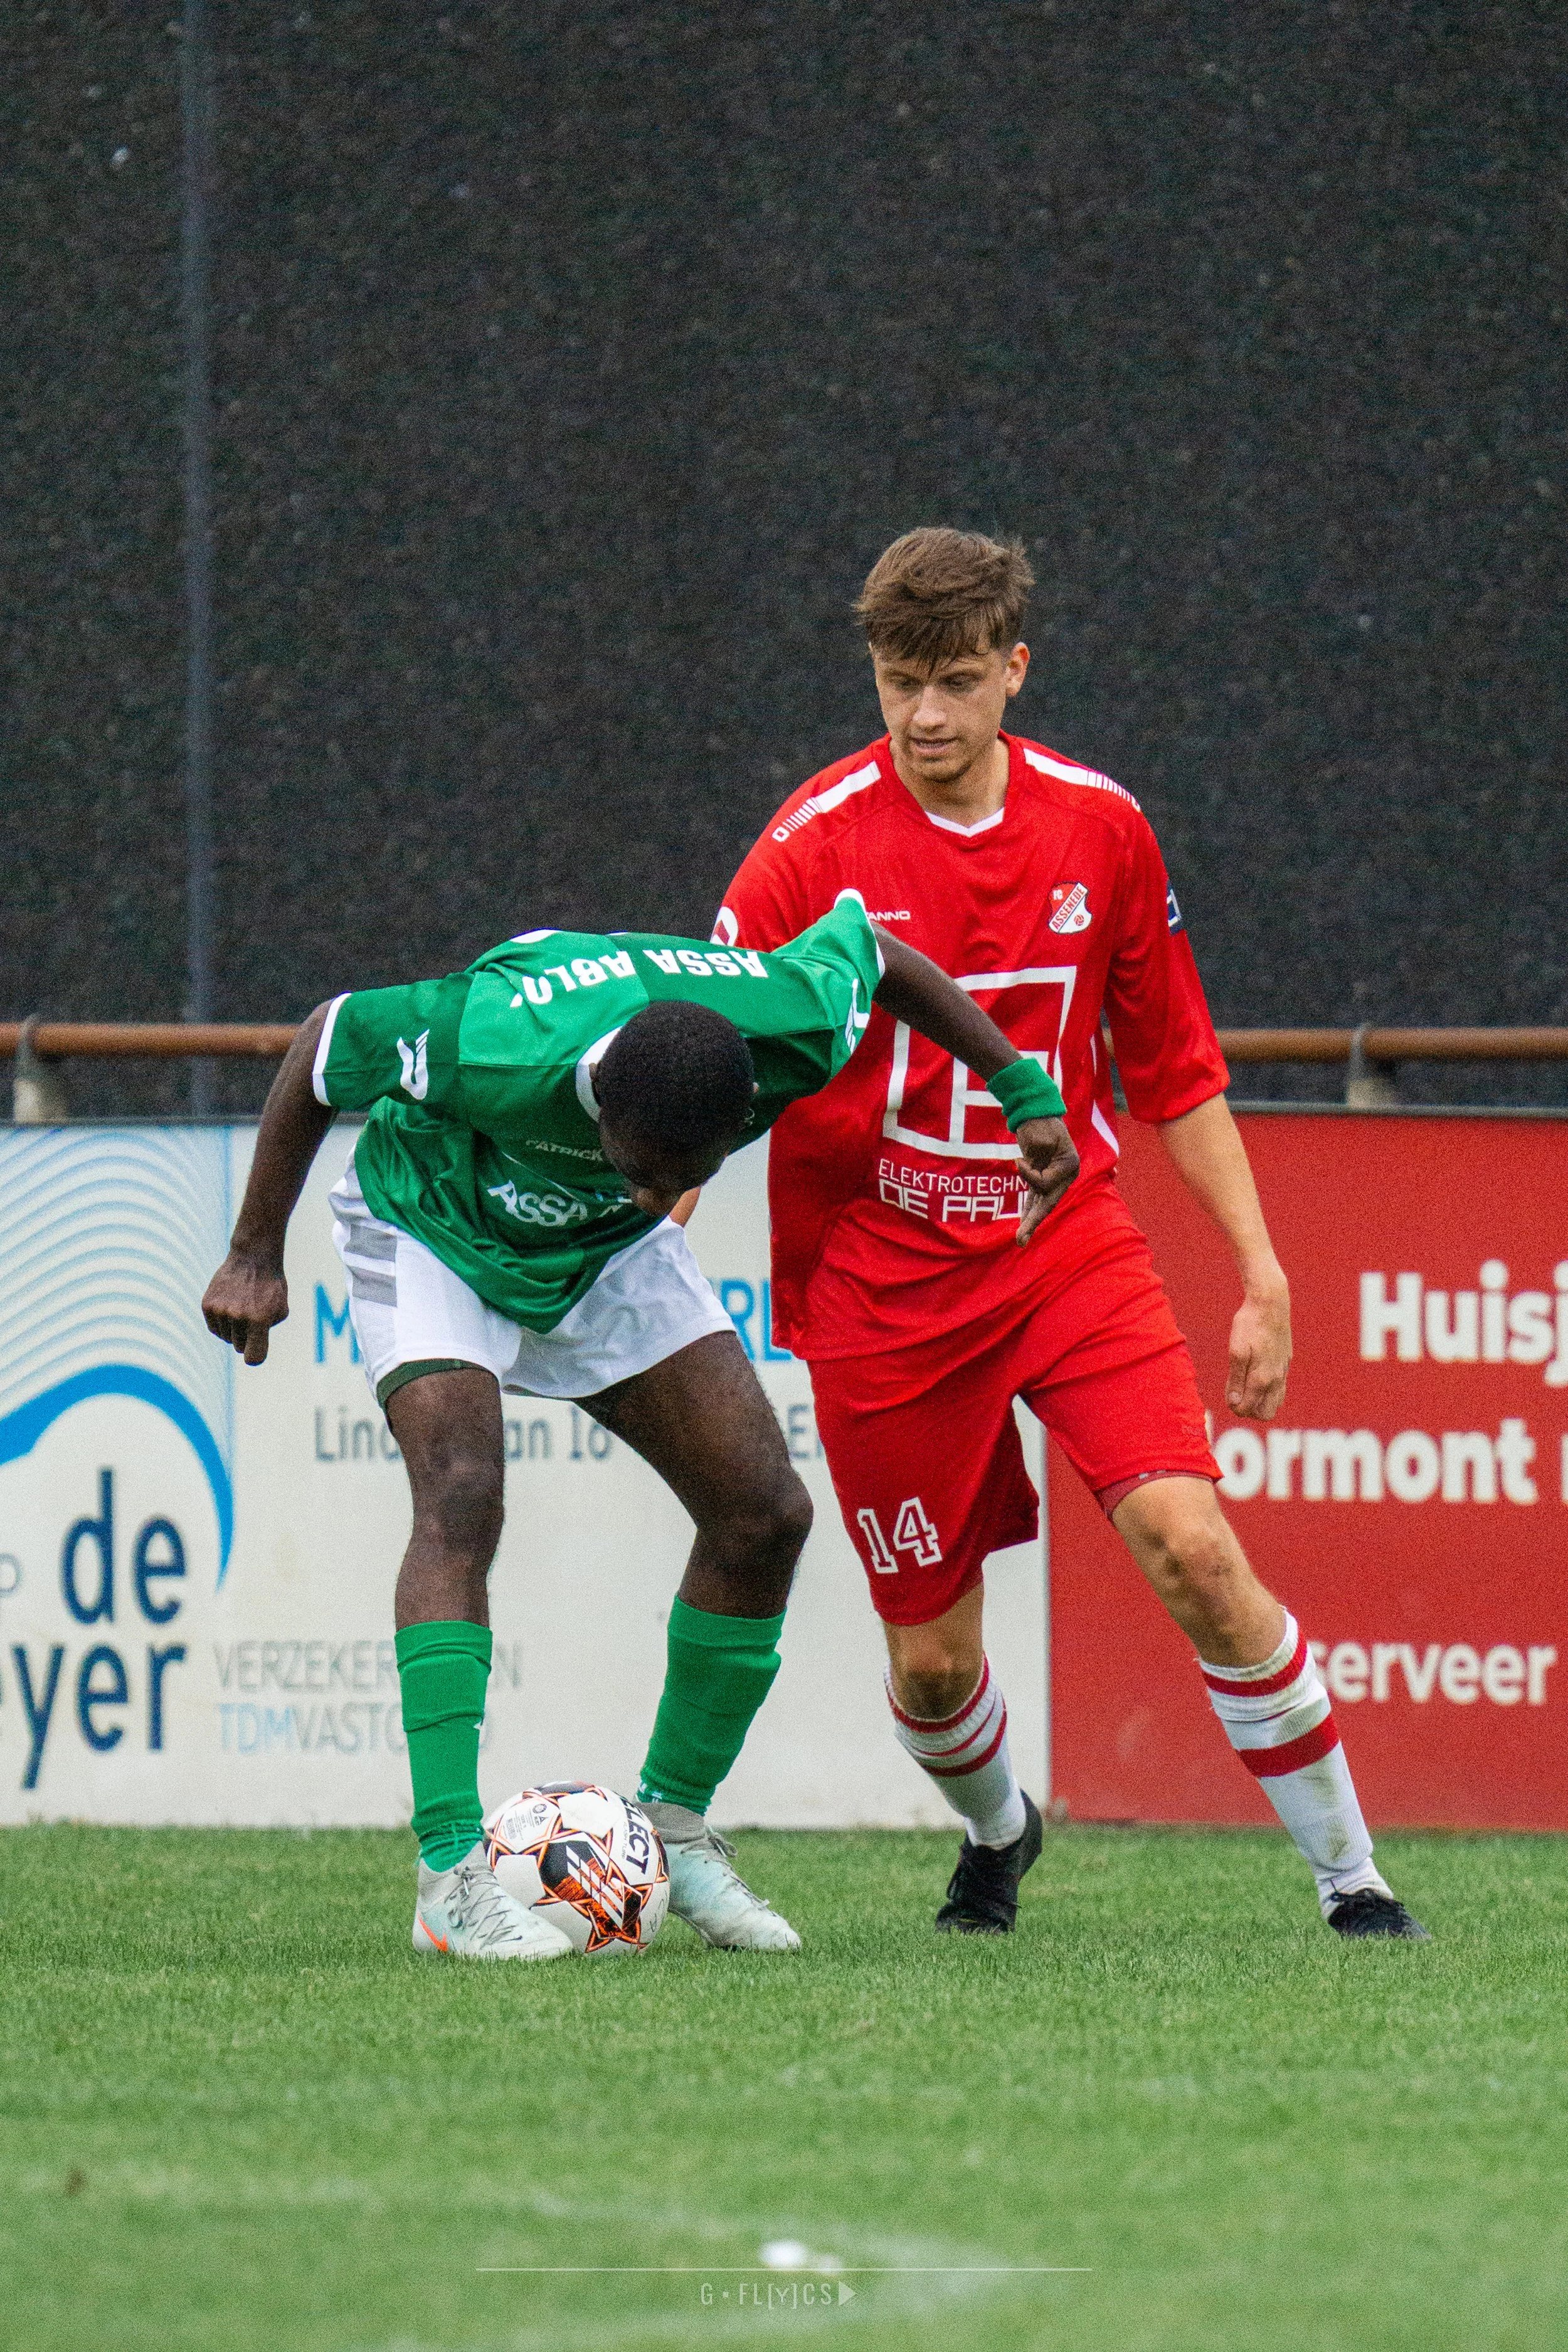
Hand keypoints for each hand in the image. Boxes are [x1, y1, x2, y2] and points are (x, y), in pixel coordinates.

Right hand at [203, 1250, 289, 1365]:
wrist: (253, 1257)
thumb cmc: (270, 1286)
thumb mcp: (280, 1310)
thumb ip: (267, 1333)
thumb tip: (251, 1349)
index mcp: (259, 1320)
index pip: (253, 1357)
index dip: (255, 1356)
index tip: (255, 1350)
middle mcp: (238, 1316)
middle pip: (239, 1347)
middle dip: (247, 1338)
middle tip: (252, 1318)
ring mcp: (221, 1310)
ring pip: (226, 1338)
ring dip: (234, 1329)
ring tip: (242, 1309)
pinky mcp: (208, 1305)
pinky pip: (214, 1328)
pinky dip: (222, 1323)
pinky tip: (230, 1308)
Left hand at [1015, 1116, 1079, 1242]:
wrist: (1036, 1112)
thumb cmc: (1038, 1122)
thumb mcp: (1039, 1135)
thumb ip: (1034, 1153)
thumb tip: (1025, 1164)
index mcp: (1069, 1165)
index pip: (1047, 1184)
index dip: (1030, 1176)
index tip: (1019, 1160)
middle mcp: (1064, 1175)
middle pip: (1048, 1203)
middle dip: (1033, 1222)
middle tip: (1020, 1240)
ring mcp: (1054, 1178)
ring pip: (1041, 1204)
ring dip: (1030, 1222)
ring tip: (1020, 1241)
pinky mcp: (1042, 1178)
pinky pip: (1035, 1198)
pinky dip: (1029, 1211)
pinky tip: (1024, 1226)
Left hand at [1226, 1280, 1291, 1418]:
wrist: (1271, 1303)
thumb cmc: (1250, 1324)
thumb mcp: (1236, 1350)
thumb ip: (1236, 1379)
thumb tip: (1235, 1402)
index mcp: (1262, 1378)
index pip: (1248, 1409)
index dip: (1235, 1407)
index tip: (1228, 1395)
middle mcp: (1276, 1378)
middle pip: (1266, 1413)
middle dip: (1250, 1410)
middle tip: (1236, 1395)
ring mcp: (1283, 1371)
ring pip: (1276, 1401)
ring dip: (1260, 1401)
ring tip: (1245, 1386)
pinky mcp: (1286, 1362)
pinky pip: (1280, 1387)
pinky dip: (1268, 1390)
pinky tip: (1256, 1375)